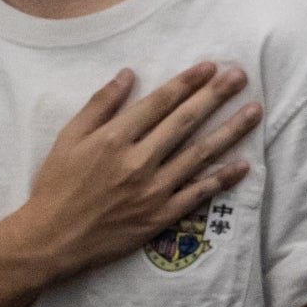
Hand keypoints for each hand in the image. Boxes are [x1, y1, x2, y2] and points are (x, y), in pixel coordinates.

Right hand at [12, 63, 260, 278]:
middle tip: (241, 76)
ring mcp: (153, 190)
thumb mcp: (69, 138)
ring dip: (230, 130)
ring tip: (255, 111)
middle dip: (215, 96)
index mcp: (114, 139)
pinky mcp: (160, 216)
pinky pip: (198, 194)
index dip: (187, 83)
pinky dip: (222, 179)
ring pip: (199, 154)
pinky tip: (243, 164)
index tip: (210, 67)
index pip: (159, 103)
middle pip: (185, 122)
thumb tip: (129, 74)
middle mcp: (138, 162)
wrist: (51, 240)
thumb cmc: (57, 185)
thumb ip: (100, 104)